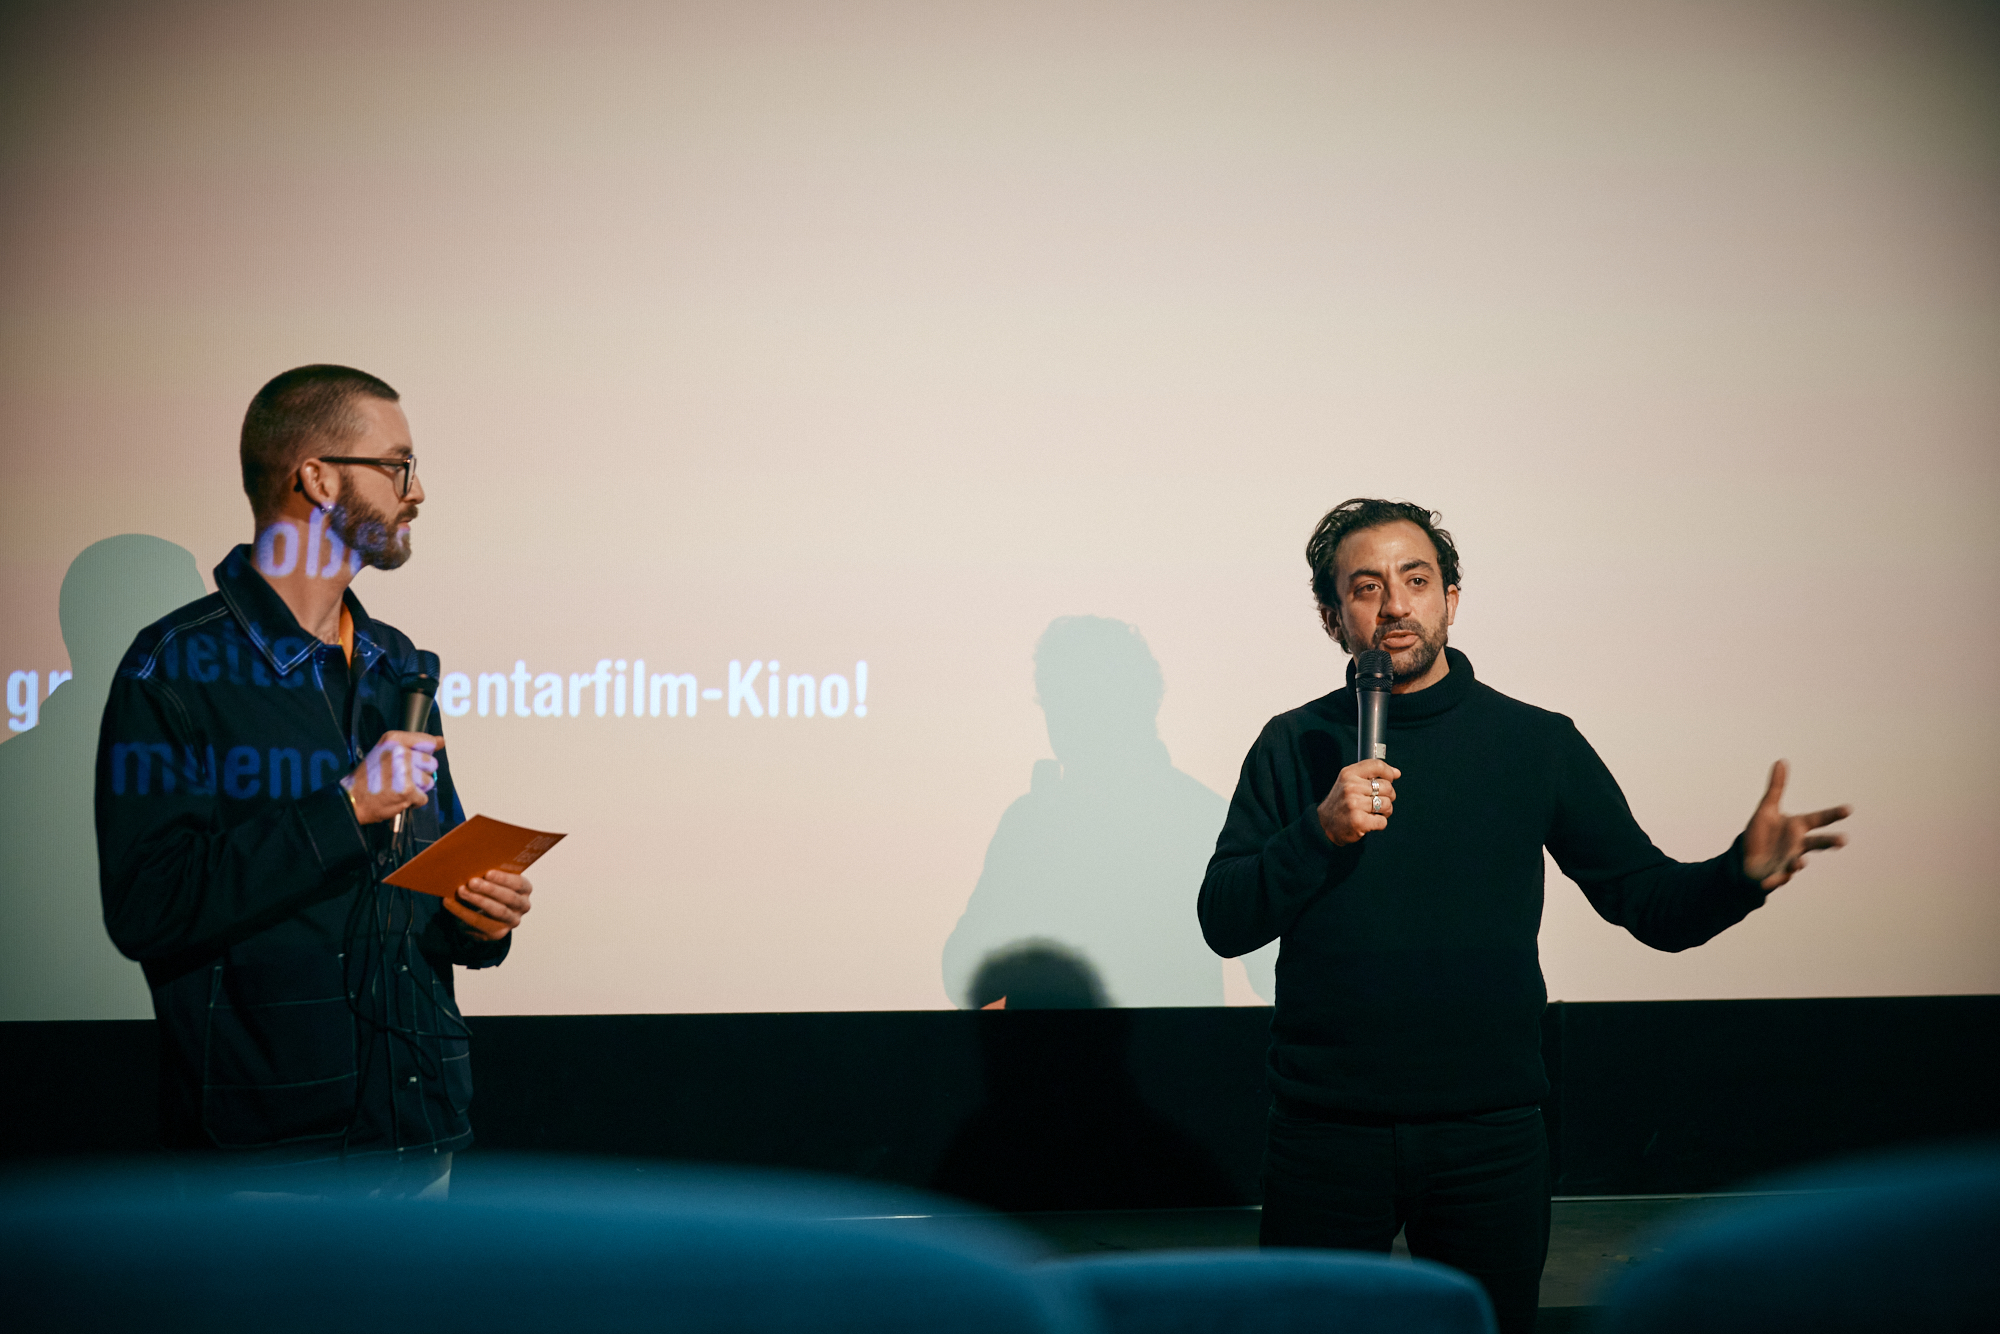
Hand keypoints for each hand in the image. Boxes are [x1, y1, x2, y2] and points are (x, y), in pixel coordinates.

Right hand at [341, 731, 442, 824]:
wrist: (352, 798)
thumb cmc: (369, 776)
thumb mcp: (387, 751)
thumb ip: (414, 744)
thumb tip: (441, 741)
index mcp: (394, 740)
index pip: (428, 742)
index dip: (423, 754)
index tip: (412, 760)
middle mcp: (400, 753)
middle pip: (431, 763)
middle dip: (420, 773)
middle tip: (401, 777)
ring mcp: (405, 772)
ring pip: (429, 781)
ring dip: (417, 788)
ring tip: (399, 787)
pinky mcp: (407, 791)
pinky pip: (423, 797)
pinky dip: (413, 801)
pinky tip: (399, 797)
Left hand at [444, 869, 532, 940]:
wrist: (488, 913)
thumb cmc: (491, 888)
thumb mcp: (495, 879)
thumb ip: (490, 873)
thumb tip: (471, 862)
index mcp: (525, 889)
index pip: (518, 883)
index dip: (503, 879)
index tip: (487, 873)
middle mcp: (522, 906)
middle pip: (508, 898)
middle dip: (489, 890)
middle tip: (471, 882)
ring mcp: (511, 922)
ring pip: (496, 912)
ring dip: (477, 901)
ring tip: (461, 891)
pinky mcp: (497, 934)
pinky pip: (478, 924)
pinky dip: (462, 913)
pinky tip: (450, 903)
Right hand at [1319, 759, 1399, 845]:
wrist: (1325, 824)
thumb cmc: (1341, 802)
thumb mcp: (1349, 781)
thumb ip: (1371, 775)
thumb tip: (1397, 773)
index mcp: (1349, 774)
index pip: (1377, 765)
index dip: (1388, 773)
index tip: (1390, 779)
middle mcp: (1351, 787)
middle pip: (1387, 787)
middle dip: (1389, 796)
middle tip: (1379, 801)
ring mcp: (1354, 804)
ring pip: (1387, 804)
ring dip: (1385, 811)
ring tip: (1374, 812)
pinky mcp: (1359, 821)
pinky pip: (1383, 821)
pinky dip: (1379, 824)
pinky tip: (1369, 822)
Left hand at [1741, 760, 1850, 890]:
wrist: (1748, 859)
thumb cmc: (1761, 833)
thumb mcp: (1766, 809)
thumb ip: (1775, 788)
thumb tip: (1781, 761)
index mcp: (1797, 827)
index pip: (1818, 819)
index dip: (1832, 814)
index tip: (1848, 808)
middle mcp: (1797, 845)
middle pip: (1817, 843)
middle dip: (1829, 842)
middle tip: (1843, 840)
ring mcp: (1787, 861)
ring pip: (1796, 863)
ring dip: (1797, 863)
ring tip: (1798, 863)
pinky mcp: (1775, 875)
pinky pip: (1776, 879)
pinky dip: (1774, 881)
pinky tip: (1768, 882)